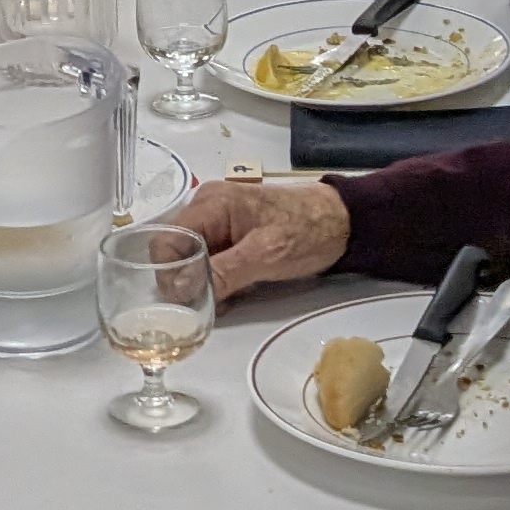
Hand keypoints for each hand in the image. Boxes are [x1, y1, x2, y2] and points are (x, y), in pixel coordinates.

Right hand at [170, 178, 349, 298]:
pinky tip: (232, 293)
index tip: (188, 302)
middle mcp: (207, 208)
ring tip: (225, 300)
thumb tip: (181, 290)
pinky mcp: (230, 234)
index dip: (170, 274)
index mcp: (211, 204)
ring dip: (202, 282)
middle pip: (174, 250)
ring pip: (190, 257)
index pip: (166, 241)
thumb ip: (222, 272)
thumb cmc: (308, 231)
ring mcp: (218, 220)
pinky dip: (215, 278)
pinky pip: (208, 258)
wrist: (344, 221)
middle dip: (186, 281)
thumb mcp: (266, 255)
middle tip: (208, 305)